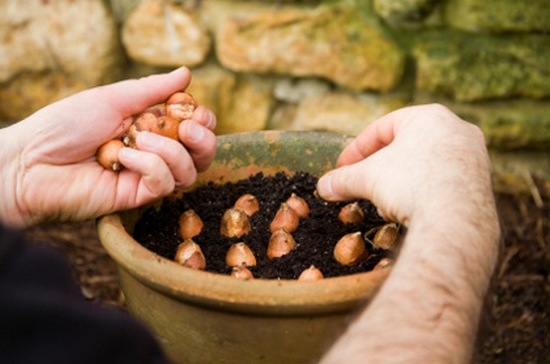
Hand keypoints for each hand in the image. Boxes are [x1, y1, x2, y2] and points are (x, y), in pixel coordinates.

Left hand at [0, 67, 216, 227]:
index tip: (196, 113)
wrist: (31, 161)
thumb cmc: (65, 125)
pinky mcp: (137, 197)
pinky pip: (164, 184)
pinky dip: (150, 167)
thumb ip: (153, 89)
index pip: (194, 128)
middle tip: (188, 128)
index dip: (203, 121)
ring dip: (170, 151)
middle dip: (203, 140)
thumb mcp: (113, 98)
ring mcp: (147, 176)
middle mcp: (154, 152)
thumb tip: (187, 74)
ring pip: (188, 172)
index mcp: (150, 126)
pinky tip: (122, 159)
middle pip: (201, 154)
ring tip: (138, 141)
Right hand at [316, 104, 499, 362]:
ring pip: (427, 162)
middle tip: (363, 180)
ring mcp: (475, 156)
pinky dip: (424, 190)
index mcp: (428, 116)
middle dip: (380, 163)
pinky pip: (445, 181)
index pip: (383, 127)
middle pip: (407, 144)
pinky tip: (411, 208)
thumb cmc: (409, 184)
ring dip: (402, 178)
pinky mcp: (483, 182)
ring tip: (384, 197)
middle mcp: (457, 129)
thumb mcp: (366, 178)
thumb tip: (323, 187)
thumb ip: (343, 179)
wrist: (454, 221)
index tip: (343, 167)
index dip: (357, 148)